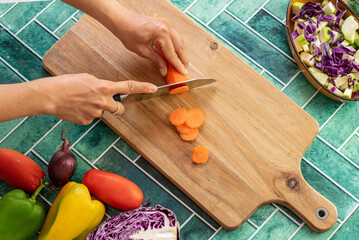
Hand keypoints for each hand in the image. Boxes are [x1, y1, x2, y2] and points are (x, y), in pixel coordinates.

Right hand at [37, 74, 156, 124]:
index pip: (128, 87)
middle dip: (117, 107)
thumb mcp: (87, 78)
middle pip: (120, 108)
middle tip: (106, 102)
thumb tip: (105, 91)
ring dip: (98, 109)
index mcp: (104, 87)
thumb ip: (100, 85)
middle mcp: (103, 101)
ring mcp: (96, 113)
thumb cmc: (66, 83)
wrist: (50, 96)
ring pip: (104, 113)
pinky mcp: (87, 121)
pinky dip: (87, 114)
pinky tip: (77, 108)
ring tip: (83, 102)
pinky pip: (92, 118)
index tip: (154, 88)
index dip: (143, 88)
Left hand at [111, 12, 188, 75]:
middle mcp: (166, 26)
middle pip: (180, 46)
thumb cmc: (128, 32)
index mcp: (161, 33)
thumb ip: (157, 60)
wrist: (121, 21)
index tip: (182, 72)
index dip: (178, 64)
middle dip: (183, 58)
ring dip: (181, 52)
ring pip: (179, 40)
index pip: (172, 53)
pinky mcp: (163, 23)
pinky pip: (174, 36)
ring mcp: (166, 24)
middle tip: (184, 69)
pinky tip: (175, 53)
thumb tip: (164, 70)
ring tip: (181, 62)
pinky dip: (176, 45)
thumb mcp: (143, 51)